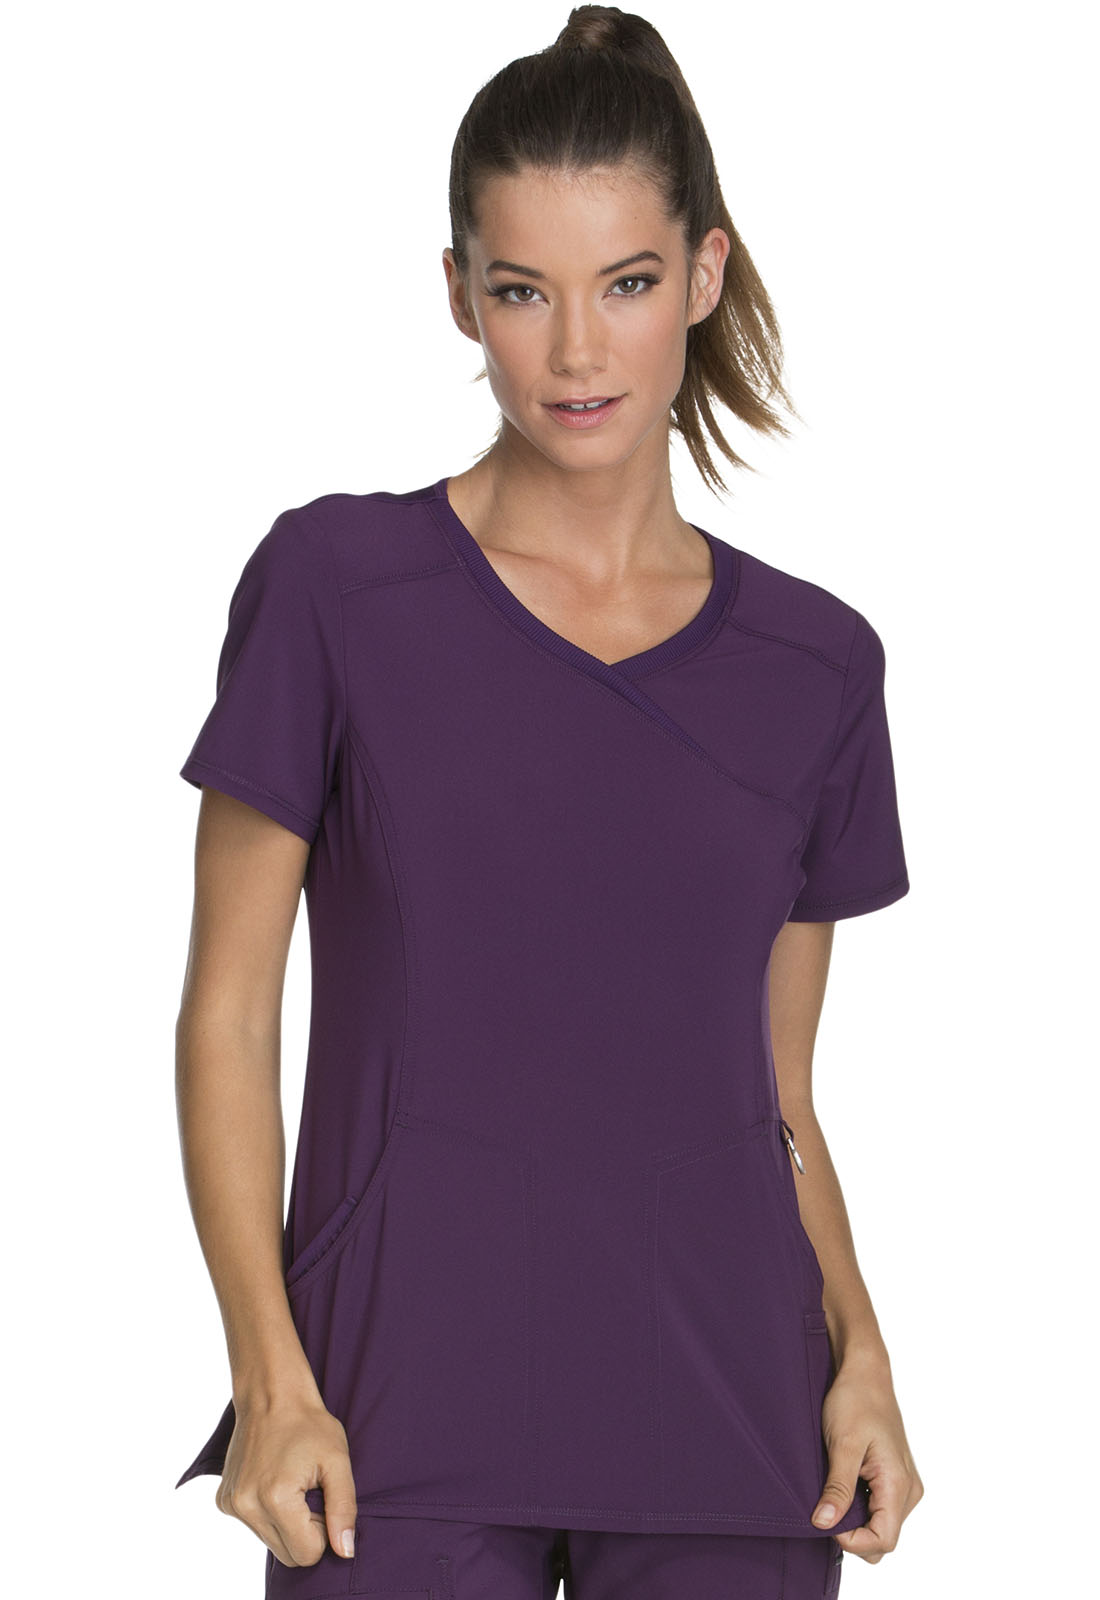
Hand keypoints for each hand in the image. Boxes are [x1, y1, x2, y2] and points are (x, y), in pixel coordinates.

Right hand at [214, 1391, 358, 1567]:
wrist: (271, 1394)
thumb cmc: (309, 1424)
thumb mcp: (338, 1461)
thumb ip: (344, 1509)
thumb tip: (345, 1552)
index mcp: (275, 1499)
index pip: (307, 1554)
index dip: (323, 1531)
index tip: (322, 1498)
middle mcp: (246, 1506)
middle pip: (288, 1554)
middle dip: (305, 1531)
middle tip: (310, 1491)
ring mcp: (232, 1504)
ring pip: (271, 1543)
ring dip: (287, 1522)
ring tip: (292, 1482)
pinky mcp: (224, 1500)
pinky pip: (255, 1526)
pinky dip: (269, 1512)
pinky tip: (274, 1480)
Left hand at [810, 1351, 923, 1562]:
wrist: (865, 1372)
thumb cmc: (855, 1401)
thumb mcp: (842, 1444)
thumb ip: (837, 1488)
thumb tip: (824, 1524)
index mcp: (899, 1483)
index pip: (883, 1540)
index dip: (852, 1540)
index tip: (826, 1518)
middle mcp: (909, 1489)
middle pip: (884, 1539)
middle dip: (853, 1534)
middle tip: (826, 1505)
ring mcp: (905, 1484)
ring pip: (882, 1526)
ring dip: (856, 1520)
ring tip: (834, 1490)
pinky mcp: (896, 1478)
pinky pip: (881, 1509)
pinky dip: (861, 1507)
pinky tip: (844, 1485)